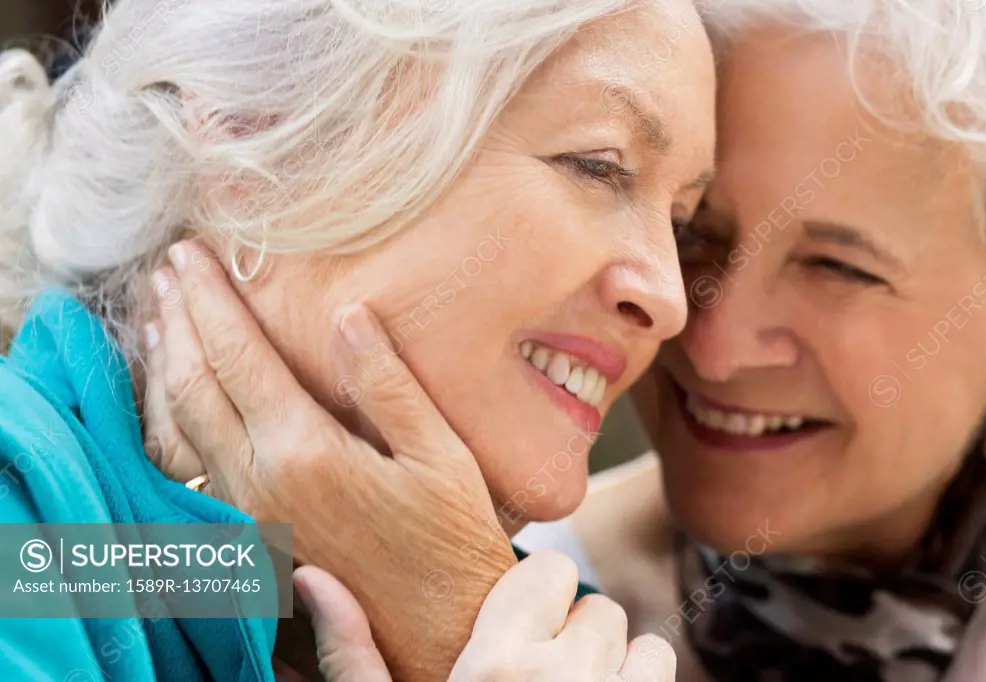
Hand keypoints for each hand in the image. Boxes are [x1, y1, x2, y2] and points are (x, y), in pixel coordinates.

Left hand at [143, 240, 516, 680]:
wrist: (436, 634)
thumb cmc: (451, 542)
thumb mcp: (441, 456)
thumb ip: (389, 385)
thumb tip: (348, 314)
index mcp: (305, 451)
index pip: (238, 355)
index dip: (211, 298)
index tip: (191, 252)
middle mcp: (260, 482)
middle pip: (195, 382)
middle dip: (177, 317)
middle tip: (167, 268)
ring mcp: (248, 514)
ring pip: (179, 425)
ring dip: (165, 362)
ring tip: (158, 316)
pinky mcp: (250, 535)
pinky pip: (189, 463)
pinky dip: (170, 415)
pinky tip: (177, 394)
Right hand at [291, 553, 675, 681]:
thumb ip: (350, 654)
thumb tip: (310, 575)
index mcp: (497, 671)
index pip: (552, 569)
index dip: (535, 592)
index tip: (515, 624)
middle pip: (602, 609)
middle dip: (576, 635)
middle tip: (539, 678)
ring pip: (649, 649)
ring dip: (621, 669)